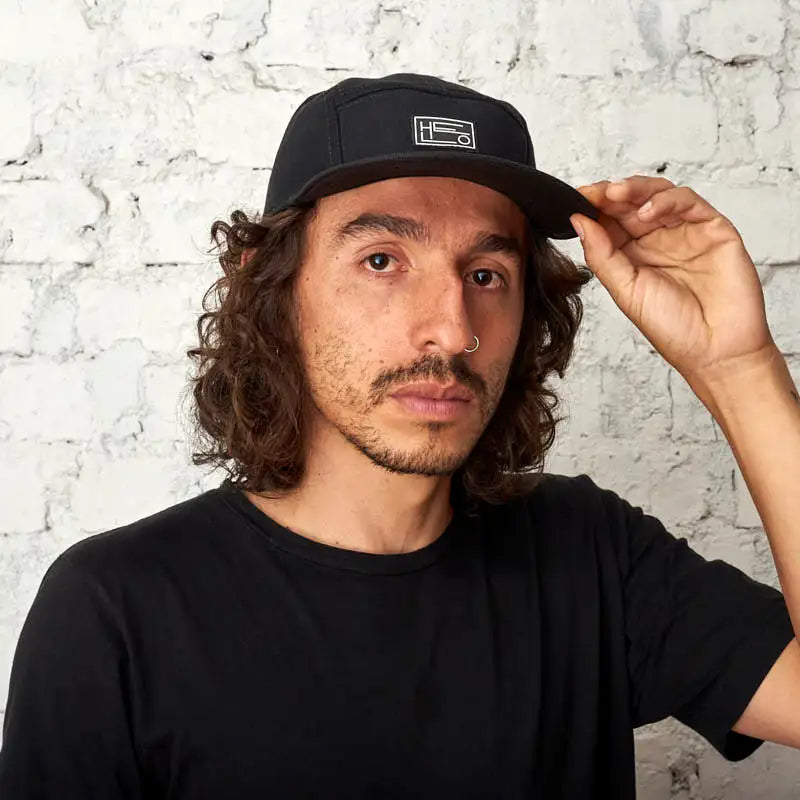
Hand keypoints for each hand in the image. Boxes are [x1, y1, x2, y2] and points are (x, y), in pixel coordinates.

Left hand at [570, 176, 776, 383]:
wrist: (715, 351)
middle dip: (610, 194)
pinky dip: (666, 200)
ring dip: (635, 190)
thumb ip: (601, 256)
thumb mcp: (625, 291)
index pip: (610, 221)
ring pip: (659, 194)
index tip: (574, 199)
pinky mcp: (713, 229)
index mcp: (633, 255)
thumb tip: (578, 221)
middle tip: (592, 193)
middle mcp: (659, 240)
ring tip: (614, 195)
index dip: (593, 207)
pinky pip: (689, 202)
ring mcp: (686, 232)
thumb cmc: (674, 328)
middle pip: (632, 203)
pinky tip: (646, 212)